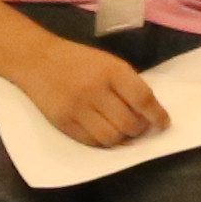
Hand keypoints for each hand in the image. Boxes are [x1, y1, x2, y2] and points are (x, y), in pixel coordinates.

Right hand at [20, 40, 167, 150]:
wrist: (37, 59)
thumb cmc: (78, 60)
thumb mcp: (108, 62)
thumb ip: (128, 84)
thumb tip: (148, 111)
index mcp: (112, 71)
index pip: (143, 99)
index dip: (157, 115)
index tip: (163, 124)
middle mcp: (96, 90)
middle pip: (128, 123)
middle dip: (140, 130)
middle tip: (141, 128)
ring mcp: (78, 108)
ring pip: (110, 137)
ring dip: (122, 139)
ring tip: (123, 133)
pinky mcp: (63, 122)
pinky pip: (90, 142)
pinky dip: (103, 142)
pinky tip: (105, 134)